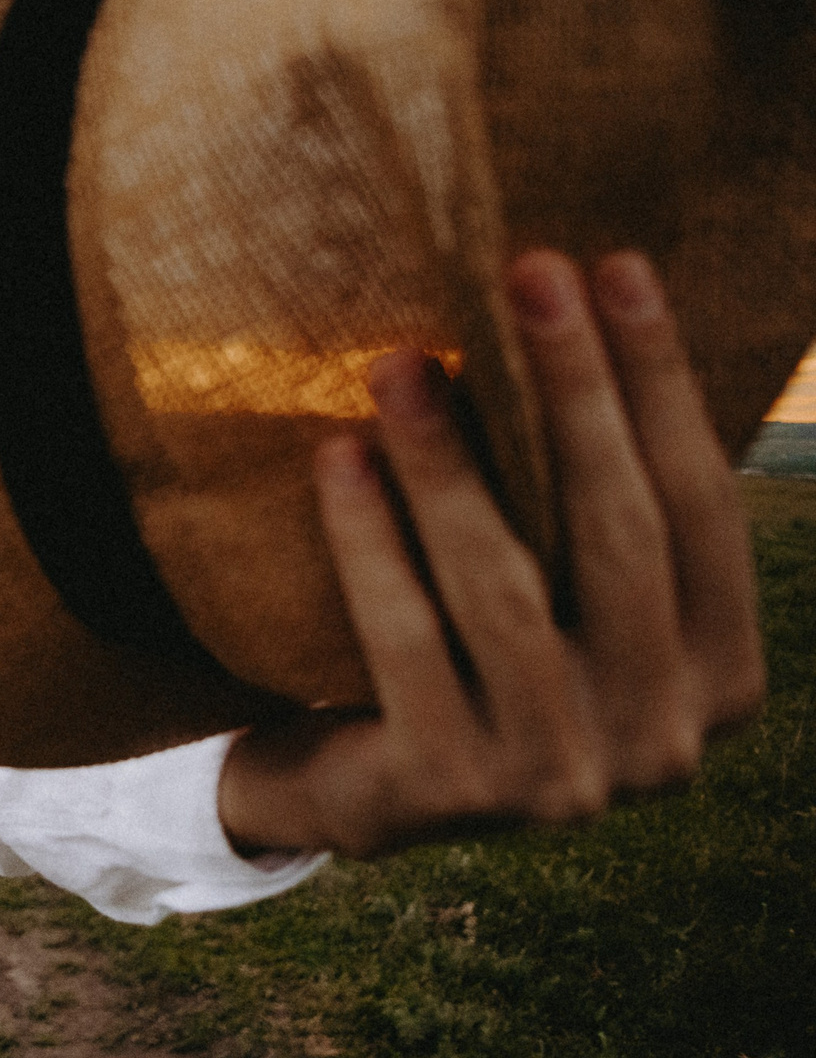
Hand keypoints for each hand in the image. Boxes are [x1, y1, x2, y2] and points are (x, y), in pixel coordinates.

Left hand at [218, 249, 762, 859]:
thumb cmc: (469, 651)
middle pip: (618, 533)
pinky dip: (368, 538)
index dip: (660, 382)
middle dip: (572, 390)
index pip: (701, 505)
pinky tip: (338, 455)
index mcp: (720, 680)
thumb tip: (576, 307)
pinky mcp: (448, 791)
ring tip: (398, 361)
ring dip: (448, 460)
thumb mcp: (559, 587)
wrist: (349, 787)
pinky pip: (402, 636)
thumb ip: (589, 503)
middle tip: (526, 273)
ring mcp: (559, 779)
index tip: (616, 266)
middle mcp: (662, 741)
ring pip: (502, 587)